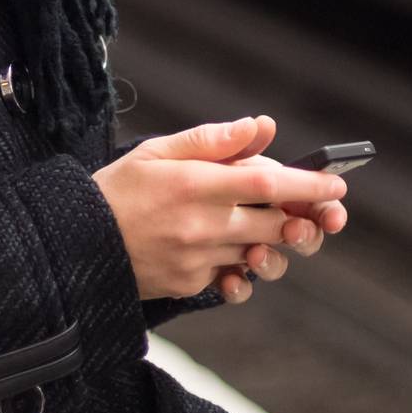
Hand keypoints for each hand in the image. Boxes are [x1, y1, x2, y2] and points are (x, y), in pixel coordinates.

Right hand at [92, 115, 348, 301]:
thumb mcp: (158, 150)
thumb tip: (261, 127)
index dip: (309, 185)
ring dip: (275, 242)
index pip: (268, 184)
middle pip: (274, 223)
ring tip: (275, 229)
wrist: (73, 244)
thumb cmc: (117, 190)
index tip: (338, 185)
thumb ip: (212, 140)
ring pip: (258, 253)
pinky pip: (231, 276)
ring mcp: (195, 259)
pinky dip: (242, 263)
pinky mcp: (187, 285)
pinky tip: (236, 250)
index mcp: (195, 184)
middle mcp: (200, 224)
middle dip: (304, 219)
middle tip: (322, 212)